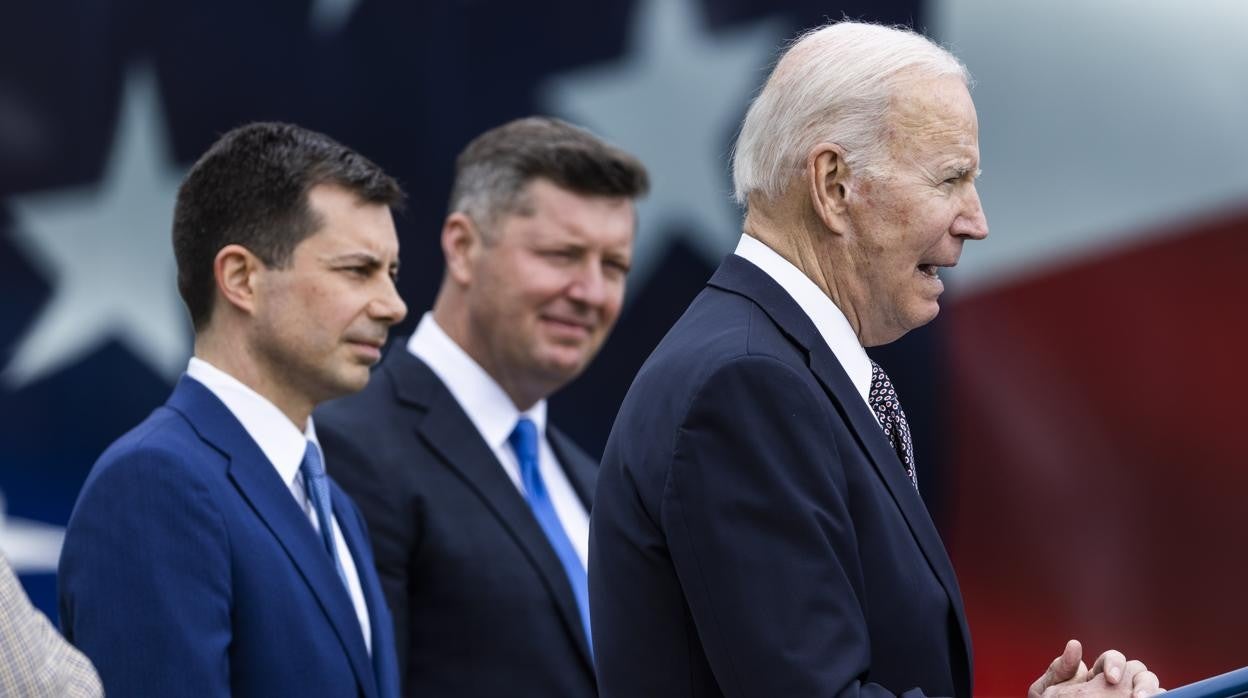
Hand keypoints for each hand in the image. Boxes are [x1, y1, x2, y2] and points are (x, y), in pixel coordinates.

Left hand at [1029, 639, 1162, 697]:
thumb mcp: (1049, 690)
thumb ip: (1060, 669)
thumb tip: (1075, 645)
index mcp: (1096, 673)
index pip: (1114, 659)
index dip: (1115, 664)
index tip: (1111, 678)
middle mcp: (1117, 684)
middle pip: (1139, 671)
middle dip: (1141, 680)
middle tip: (1136, 696)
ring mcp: (1127, 696)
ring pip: (1151, 687)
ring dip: (1151, 691)